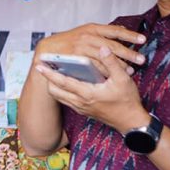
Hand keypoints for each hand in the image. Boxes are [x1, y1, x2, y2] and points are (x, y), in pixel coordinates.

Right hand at [35, 23, 145, 68]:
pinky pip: (94, 66)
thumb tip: (122, 29)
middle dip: (129, 53)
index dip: (130, 35)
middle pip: (113, 45)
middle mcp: (87, 36)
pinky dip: (105, 71)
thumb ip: (103, 32)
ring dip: (119, 65)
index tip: (143, 40)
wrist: (47, 50)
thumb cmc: (69, 42)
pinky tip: (114, 76)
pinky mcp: (76, 58)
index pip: (115, 30)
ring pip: (105, 58)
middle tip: (141, 60)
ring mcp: (81, 47)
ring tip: (131, 70)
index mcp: (92, 28)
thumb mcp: (85, 32)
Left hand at [35, 46, 149, 132]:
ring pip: (59, 96)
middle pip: (54, 91)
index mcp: (87, 93)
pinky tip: (66, 82)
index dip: (49, 73)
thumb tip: (102, 47)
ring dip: (54, 85)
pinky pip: (66, 100)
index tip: (39, 65)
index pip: (62, 82)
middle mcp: (80, 102)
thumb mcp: (123, 79)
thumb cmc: (127, 100)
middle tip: (45, 67)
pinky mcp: (82, 111)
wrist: (131, 122)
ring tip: (53, 73)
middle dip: (48, 79)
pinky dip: (62, 91)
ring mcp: (80, 108)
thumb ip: (112, 62)